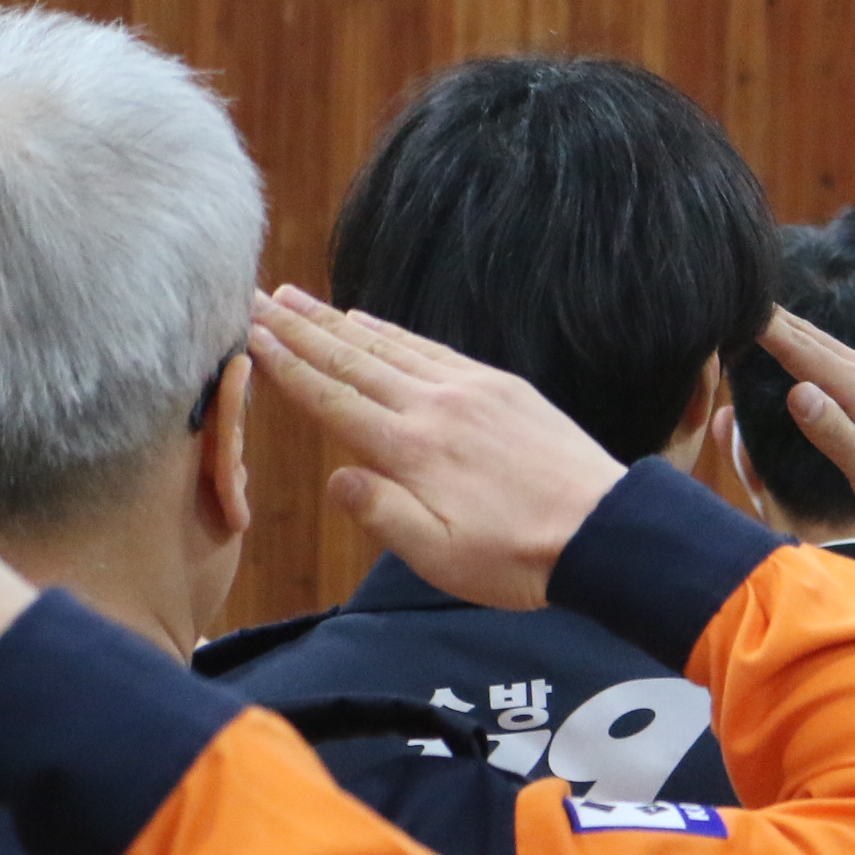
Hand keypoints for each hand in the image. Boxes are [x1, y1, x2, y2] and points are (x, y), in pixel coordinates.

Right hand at [246, 286, 621, 609]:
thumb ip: (381, 514)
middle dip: (299, 329)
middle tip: (256, 297)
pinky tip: (369, 320)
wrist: (605, 530)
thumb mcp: (438, 556)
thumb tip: (338, 478)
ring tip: (297, 298)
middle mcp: (435, 407)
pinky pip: (433, 348)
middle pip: (352, 360)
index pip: (332, 401)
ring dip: (338, 321)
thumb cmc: (518, 557)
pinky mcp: (502, 387)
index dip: (286, 367)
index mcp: (411, 451)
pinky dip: (393, 331)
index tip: (248, 336)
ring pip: (389, 347)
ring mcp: (471, 390)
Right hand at [756, 308, 854, 531]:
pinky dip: (815, 344)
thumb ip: (832, 431)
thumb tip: (794, 390)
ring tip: (762, 314)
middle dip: (774, 319)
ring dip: (793, 328)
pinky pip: (842, 355)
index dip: (766, 330)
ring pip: (828, 344)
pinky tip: (810, 347)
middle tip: (736, 294)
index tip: (734, 306)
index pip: (802, 352)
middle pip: (813, 338)